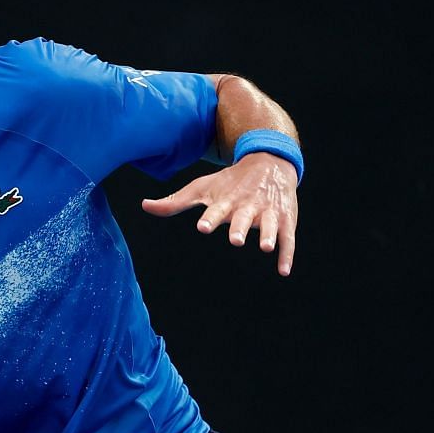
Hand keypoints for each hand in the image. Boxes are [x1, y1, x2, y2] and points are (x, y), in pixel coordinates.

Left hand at [141, 152, 297, 275]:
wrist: (270, 161)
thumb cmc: (230, 181)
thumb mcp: (202, 188)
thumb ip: (175, 202)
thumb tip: (144, 206)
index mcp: (227, 200)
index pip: (217, 210)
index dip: (210, 218)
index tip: (203, 227)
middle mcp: (248, 205)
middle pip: (243, 218)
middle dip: (240, 227)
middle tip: (236, 239)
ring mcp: (269, 212)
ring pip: (270, 225)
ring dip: (269, 235)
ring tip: (266, 247)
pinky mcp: (286, 219)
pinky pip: (289, 238)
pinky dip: (287, 254)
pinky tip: (284, 270)